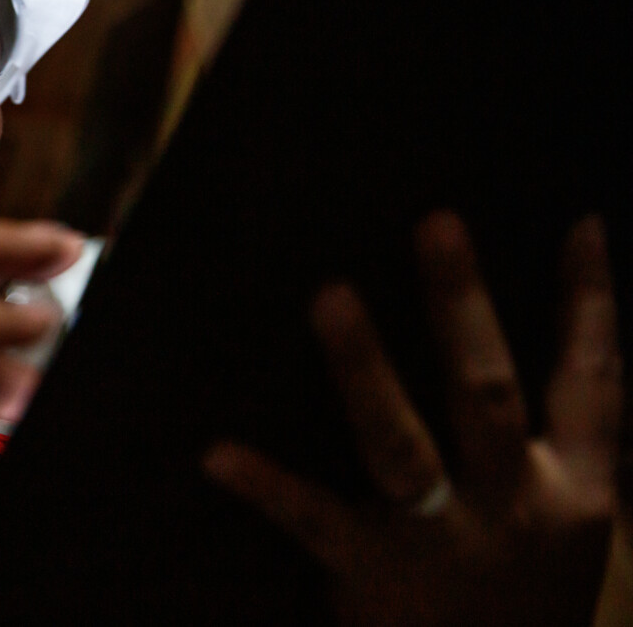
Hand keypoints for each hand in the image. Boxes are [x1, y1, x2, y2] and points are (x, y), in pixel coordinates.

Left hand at [205, 212, 620, 626]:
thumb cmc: (527, 608)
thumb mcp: (582, 540)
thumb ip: (574, 458)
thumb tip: (572, 371)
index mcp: (577, 490)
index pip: (594, 384)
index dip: (589, 304)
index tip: (580, 223)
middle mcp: (515, 504)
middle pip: (488, 391)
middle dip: (462, 307)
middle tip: (434, 221)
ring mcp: (442, 539)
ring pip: (402, 443)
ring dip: (365, 368)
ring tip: (331, 295)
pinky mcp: (372, 572)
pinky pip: (313, 519)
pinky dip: (267, 485)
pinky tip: (217, 452)